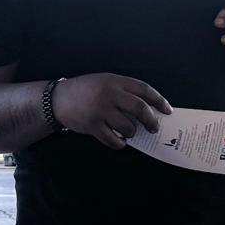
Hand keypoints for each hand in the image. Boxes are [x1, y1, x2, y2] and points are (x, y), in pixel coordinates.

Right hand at [52, 73, 171, 151]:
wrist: (57, 99)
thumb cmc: (84, 90)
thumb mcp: (104, 82)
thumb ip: (123, 92)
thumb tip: (146, 110)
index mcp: (114, 81)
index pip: (144, 90)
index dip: (159, 101)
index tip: (167, 110)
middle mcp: (108, 94)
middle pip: (140, 109)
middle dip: (151, 121)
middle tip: (153, 128)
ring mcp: (100, 110)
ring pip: (127, 126)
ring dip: (133, 133)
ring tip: (130, 133)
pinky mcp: (92, 125)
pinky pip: (112, 139)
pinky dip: (120, 143)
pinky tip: (120, 142)